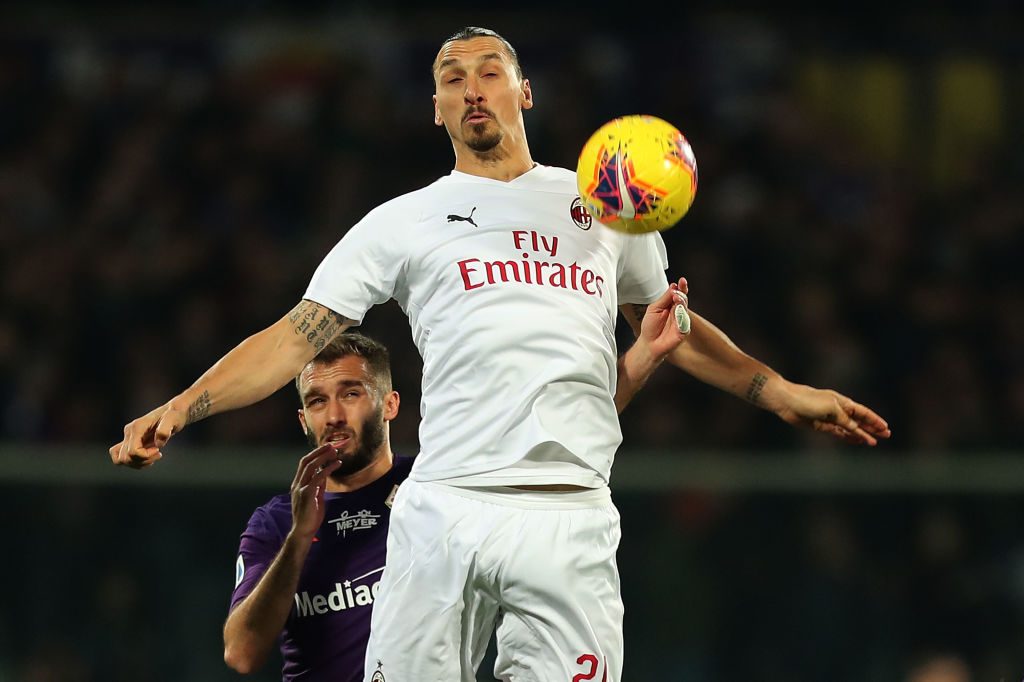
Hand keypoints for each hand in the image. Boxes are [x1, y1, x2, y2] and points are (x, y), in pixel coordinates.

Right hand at [108, 402, 187, 468]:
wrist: (173, 412)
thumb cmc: (174, 415)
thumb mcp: (174, 419)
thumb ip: (165, 429)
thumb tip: (158, 444)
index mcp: (137, 426)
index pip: (132, 451)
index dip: (145, 456)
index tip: (158, 450)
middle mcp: (129, 432)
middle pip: (126, 457)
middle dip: (143, 460)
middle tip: (158, 454)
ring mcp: (128, 437)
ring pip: (121, 459)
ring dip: (138, 463)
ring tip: (153, 457)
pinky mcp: (130, 442)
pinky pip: (123, 457)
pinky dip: (135, 462)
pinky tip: (149, 459)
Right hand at [290, 445, 341, 539]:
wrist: (304, 531)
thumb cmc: (310, 516)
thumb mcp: (316, 497)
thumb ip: (319, 486)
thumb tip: (325, 474)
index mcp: (298, 484)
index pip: (304, 464)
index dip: (315, 454)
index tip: (327, 448)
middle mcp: (297, 484)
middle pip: (306, 461)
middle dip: (319, 452)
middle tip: (331, 445)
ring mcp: (300, 488)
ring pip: (311, 467)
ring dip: (323, 457)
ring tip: (335, 452)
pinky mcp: (306, 494)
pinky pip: (318, 478)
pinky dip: (328, 469)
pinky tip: (337, 464)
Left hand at [639, 277, 690, 358]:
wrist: (648, 344)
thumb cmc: (650, 327)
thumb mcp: (654, 308)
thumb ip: (664, 298)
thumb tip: (673, 287)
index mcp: (670, 305)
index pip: (678, 294)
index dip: (681, 287)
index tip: (682, 281)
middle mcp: (677, 312)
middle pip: (684, 299)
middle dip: (682, 293)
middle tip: (677, 291)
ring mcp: (681, 321)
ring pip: (685, 309)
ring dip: (681, 302)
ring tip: (676, 298)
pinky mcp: (683, 331)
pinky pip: (685, 321)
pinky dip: (682, 315)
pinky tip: (678, 312)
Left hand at [774, 384, 890, 445]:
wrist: (787, 402)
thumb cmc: (809, 400)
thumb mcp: (831, 408)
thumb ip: (844, 419)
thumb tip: (856, 429)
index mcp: (843, 402)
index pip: (863, 412)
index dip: (875, 420)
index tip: (886, 427)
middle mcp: (838, 410)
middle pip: (859, 421)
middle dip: (873, 428)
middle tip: (887, 435)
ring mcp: (830, 419)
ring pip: (851, 429)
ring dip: (862, 435)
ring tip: (874, 442)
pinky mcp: (822, 426)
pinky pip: (839, 434)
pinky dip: (848, 437)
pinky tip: (857, 441)